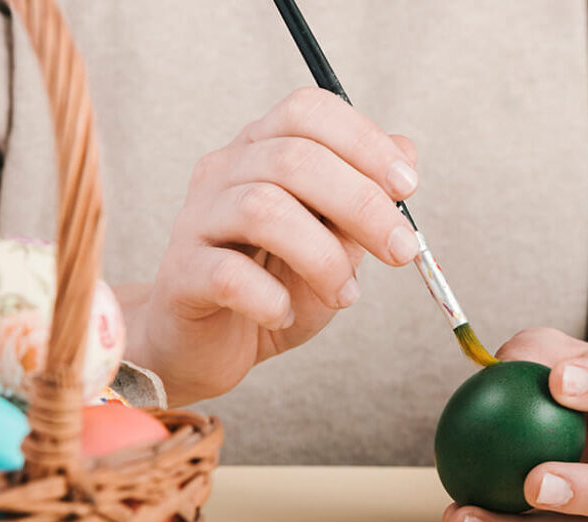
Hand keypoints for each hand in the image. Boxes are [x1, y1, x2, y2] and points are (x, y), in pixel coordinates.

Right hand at [132, 88, 419, 404]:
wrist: (212, 345)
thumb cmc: (275, 284)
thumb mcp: (334, 240)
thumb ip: (363, 198)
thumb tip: (406, 151)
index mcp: (260, 149)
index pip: (308, 111)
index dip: (364, 141)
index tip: (407, 187)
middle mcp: (223, 171)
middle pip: (294, 158)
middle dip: (362, 204)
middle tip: (401, 251)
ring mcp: (196, 220)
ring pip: (262, 209)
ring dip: (323, 257)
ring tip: (345, 295)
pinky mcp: (180, 274)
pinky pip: (228, 275)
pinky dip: (271, 299)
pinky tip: (283, 313)